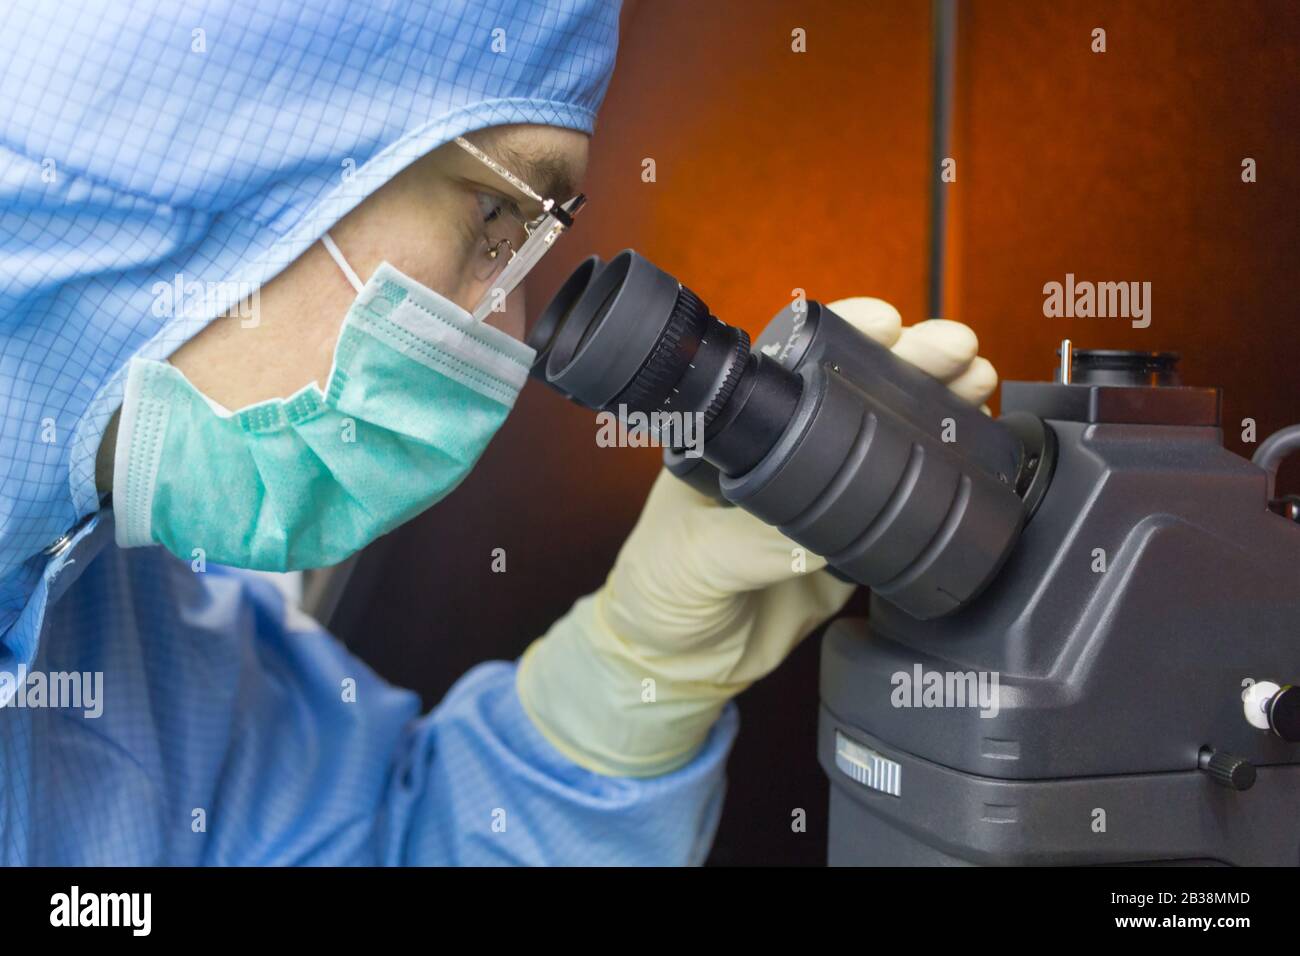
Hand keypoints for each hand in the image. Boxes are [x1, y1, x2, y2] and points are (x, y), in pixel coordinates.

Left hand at [517, 299, 998, 776]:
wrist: (681, 663)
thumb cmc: (661, 591)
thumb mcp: (695, 556)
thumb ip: (752, 543)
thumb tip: (818, 540)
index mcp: (736, 433)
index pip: (795, 364)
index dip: (846, 336)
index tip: (887, 325)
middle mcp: (784, 452)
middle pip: (858, 389)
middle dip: (913, 360)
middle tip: (956, 351)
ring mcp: (822, 495)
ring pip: (890, 436)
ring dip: (938, 405)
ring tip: (979, 385)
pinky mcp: (850, 543)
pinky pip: (904, 503)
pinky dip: (943, 476)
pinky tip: (976, 455)